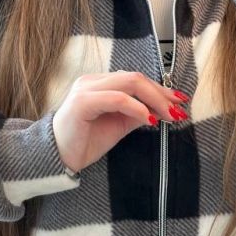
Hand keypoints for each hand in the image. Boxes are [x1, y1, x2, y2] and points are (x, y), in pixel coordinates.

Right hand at [51, 71, 189, 174]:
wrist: (57, 158)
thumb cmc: (84, 141)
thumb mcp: (118, 125)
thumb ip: (137, 113)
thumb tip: (162, 109)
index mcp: (100, 84)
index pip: (135, 79)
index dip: (159, 89)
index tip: (178, 103)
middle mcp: (92, 81)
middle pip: (135, 78)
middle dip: (161, 94)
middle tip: (178, 110)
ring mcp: (86, 89)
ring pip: (129, 83)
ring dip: (154, 100)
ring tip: (169, 116)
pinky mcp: (82, 102)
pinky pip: (117, 99)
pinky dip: (137, 108)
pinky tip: (149, 120)